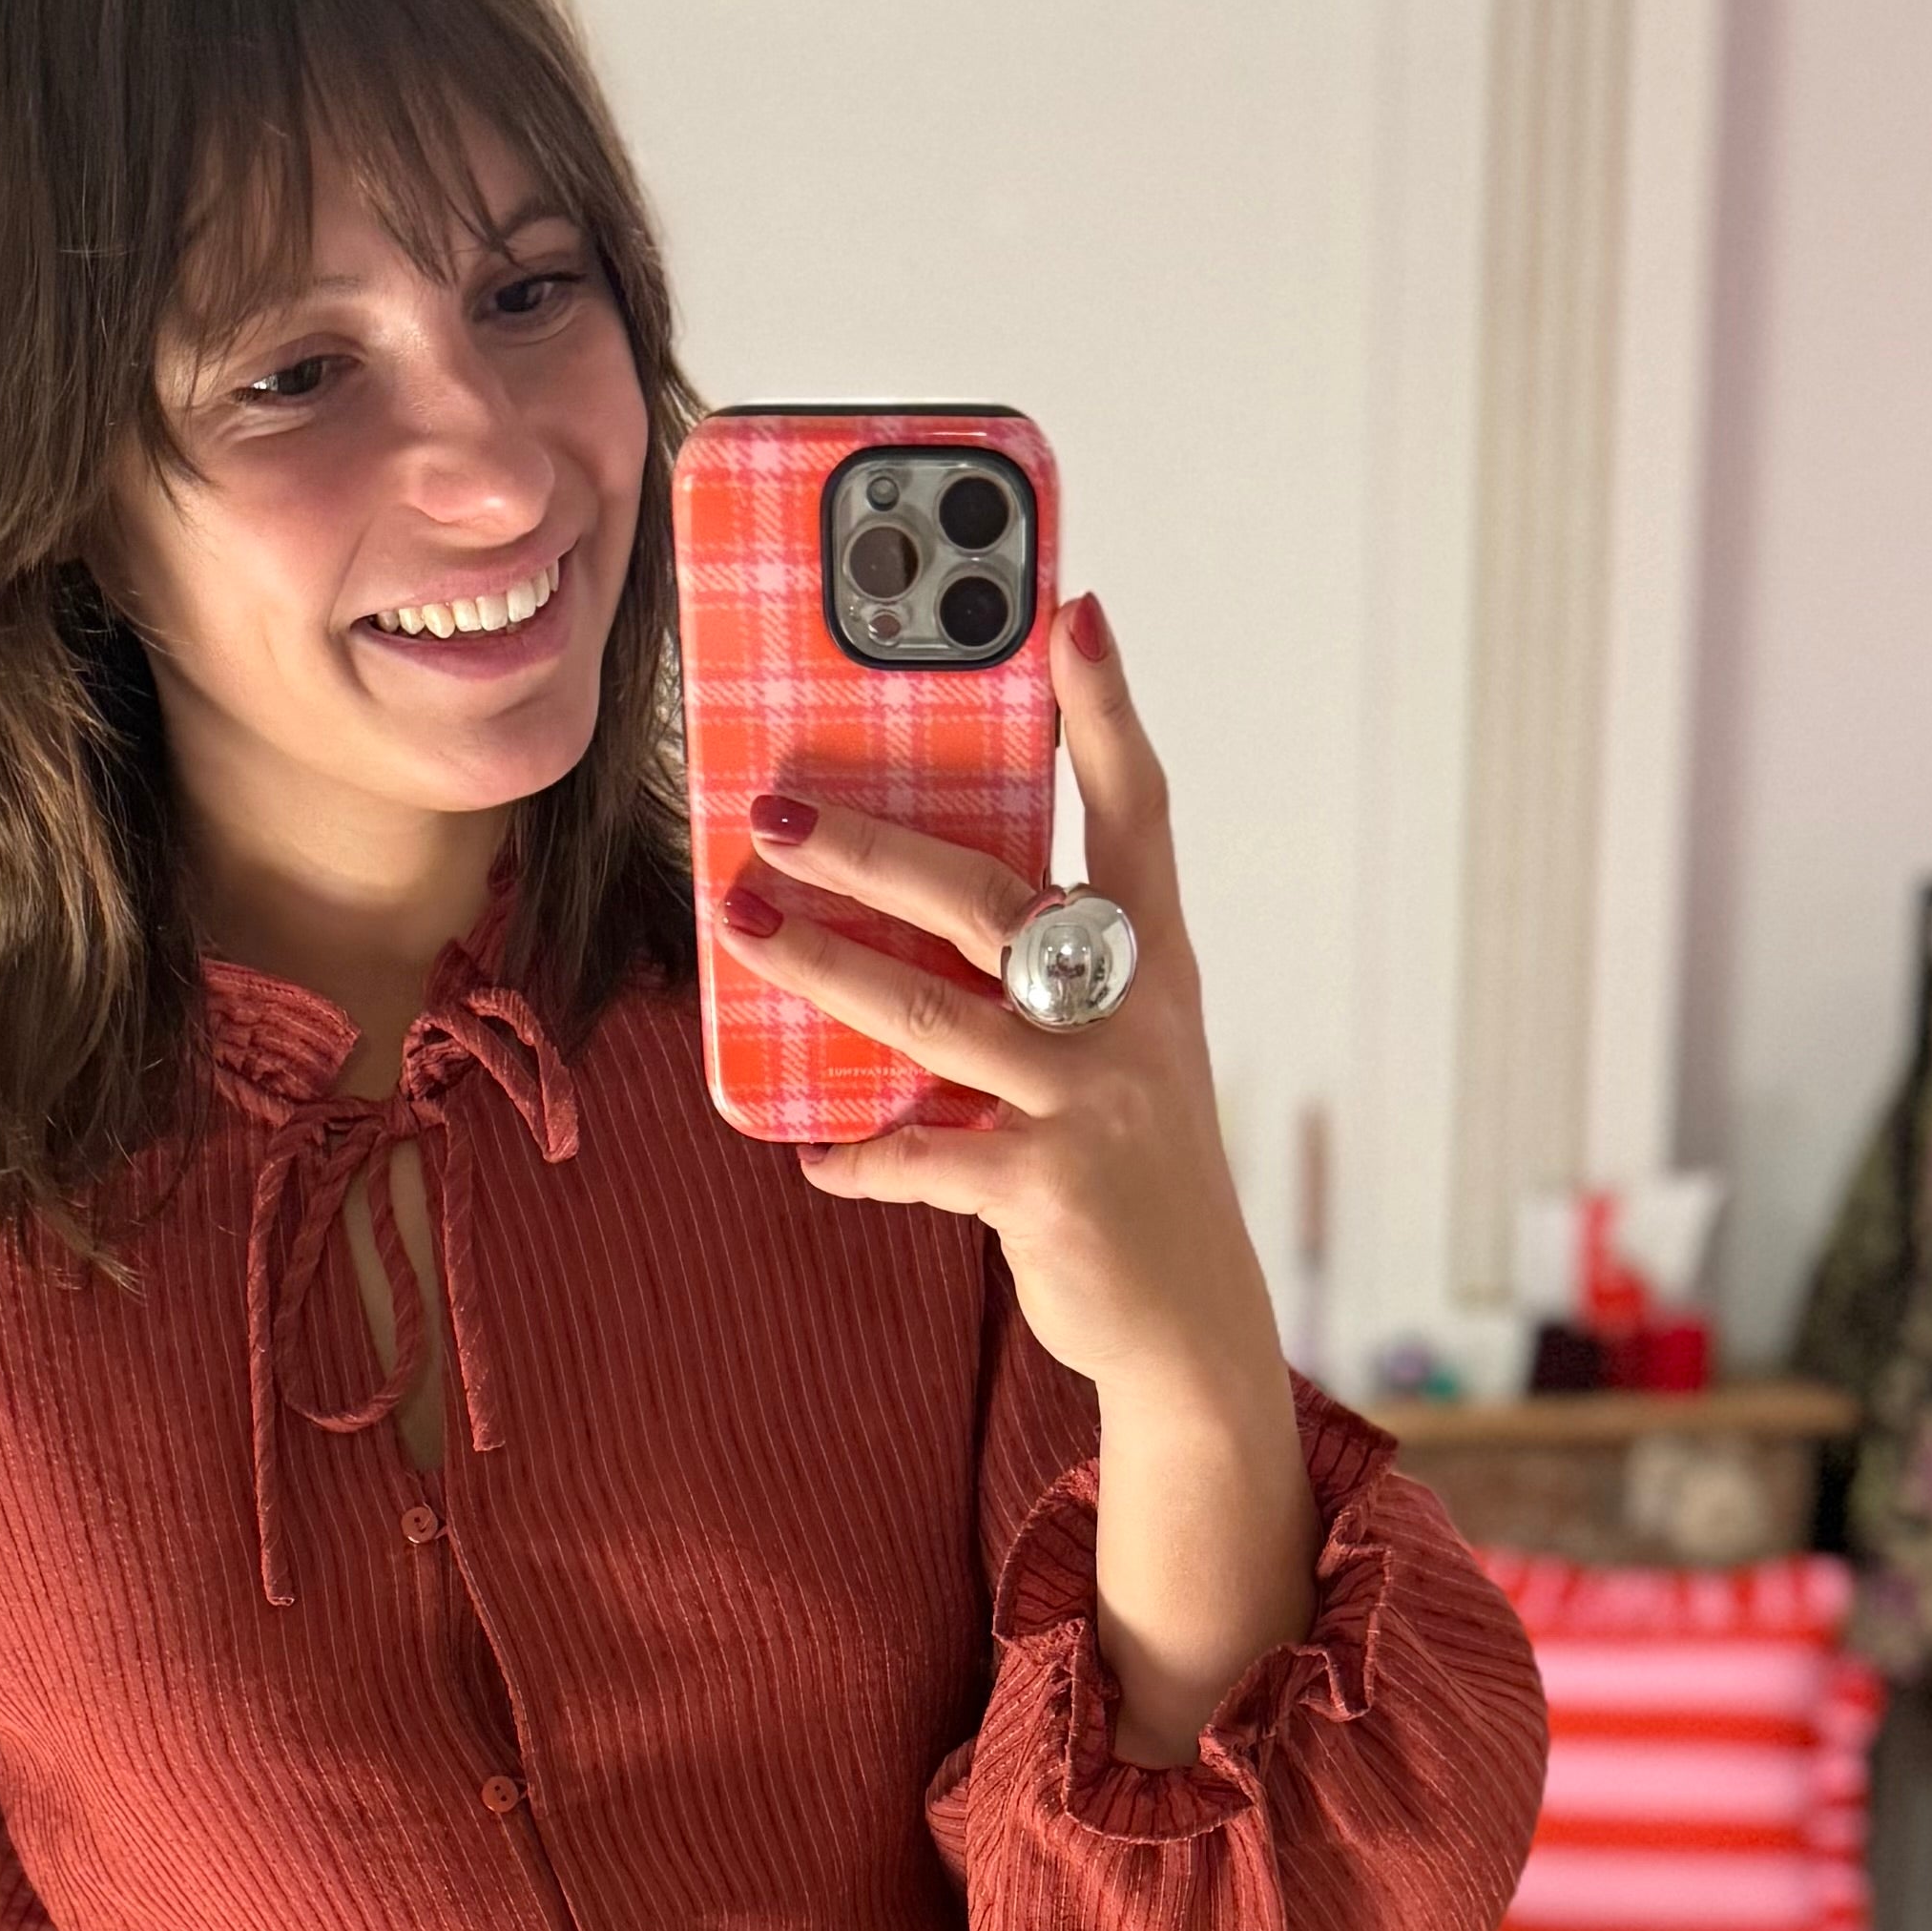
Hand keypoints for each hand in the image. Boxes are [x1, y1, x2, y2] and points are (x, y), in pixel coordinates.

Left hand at [711, 593, 1278, 1413]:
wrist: (1190, 1320)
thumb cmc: (1126, 1155)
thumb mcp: (1111, 1043)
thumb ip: (1037, 969)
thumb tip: (895, 888)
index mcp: (1152, 960)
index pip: (1139, 809)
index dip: (1105, 710)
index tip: (1071, 609)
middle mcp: (1130, 1015)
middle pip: (992, 900)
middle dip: (875, 847)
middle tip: (774, 807)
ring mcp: (1090, 1103)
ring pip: (936, 1016)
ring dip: (826, 969)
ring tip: (741, 923)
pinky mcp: (1046, 1190)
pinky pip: (924, 1157)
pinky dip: (861, 1152)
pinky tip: (808, 1145)